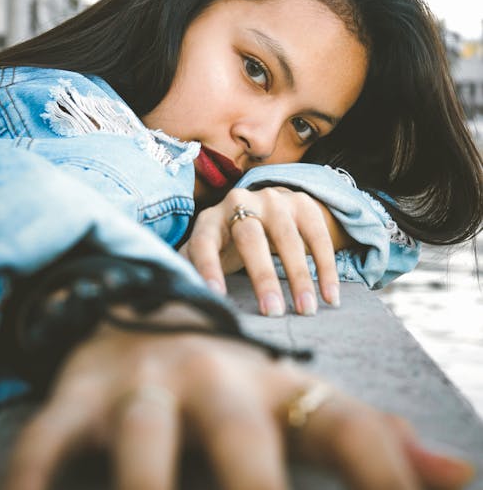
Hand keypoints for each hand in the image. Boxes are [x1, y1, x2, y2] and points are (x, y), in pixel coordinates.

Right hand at [3, 323, 473, 489]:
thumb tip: (461, 473)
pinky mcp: (75, 403)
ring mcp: (139, 390)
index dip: (386, 472)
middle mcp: (209, 378)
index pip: (342, 424)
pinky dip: (33, 484)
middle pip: (242, 435)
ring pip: (144, 446)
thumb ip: (368, 437)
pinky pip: (45, 448)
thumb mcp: (291, 400)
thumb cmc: (225, 382)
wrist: (132, 315)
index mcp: (270, 384)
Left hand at [181, 186, 353, 315]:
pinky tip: (331, 297)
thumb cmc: (228, 245)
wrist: (265, 207)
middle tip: (273, 312)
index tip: (216, 296)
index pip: (203, 243)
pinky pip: (317, 235)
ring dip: (299, 276)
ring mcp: (273, 199)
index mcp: (210, 220)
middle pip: (250, 236)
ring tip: (306, 310)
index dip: (207, 268)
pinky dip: (326, 268)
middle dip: (262, 275)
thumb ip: (192, 273)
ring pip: (287, 237)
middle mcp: (239, 202)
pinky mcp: (302, 203)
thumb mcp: (209, 255)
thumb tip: (180, 299)